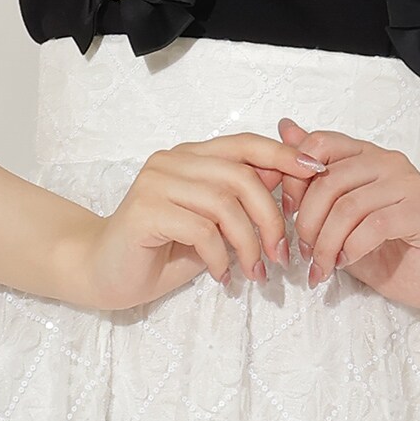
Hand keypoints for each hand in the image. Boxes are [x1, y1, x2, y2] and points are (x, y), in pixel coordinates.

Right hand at [82, 132, 328, 310]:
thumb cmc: (163, 249)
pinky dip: (221, 257)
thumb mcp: (212, 223)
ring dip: (249, 242)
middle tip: (282, 255)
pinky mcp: (144, 210)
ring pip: (223, 202)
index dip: (283, 154)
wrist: (102, 272)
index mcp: (191, 155)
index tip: (317, 171)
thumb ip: (240, 202)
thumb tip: (291, 184)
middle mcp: (172, 159)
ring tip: (255, 273)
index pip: (245, 144)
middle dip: (271, 216)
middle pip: (240, 175)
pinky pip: (200, 229)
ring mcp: (156, 182)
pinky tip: (224, 277)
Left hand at [277, 117, 419, 309]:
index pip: (319, 143)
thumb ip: (314, 178)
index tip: (288, 213)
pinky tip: (344, 262)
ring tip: (321, 265)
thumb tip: (284, 127)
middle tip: (304, 252)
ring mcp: (406, 183)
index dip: (295, 177)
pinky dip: (350, 249)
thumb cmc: (387, 246)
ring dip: (325, 243)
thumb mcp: (339, 215)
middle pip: (328, 180)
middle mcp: (387, 161)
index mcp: (365, 154)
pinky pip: (373, 226)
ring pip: (348, 206)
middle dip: (307, 222)